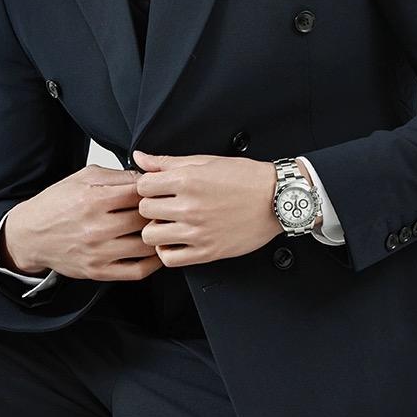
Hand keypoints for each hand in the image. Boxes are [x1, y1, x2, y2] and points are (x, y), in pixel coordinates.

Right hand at [2, 164, 162, 281]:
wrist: (30, 235)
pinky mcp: (99, 271)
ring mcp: (98, 252)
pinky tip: (156, 251)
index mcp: (93, 199)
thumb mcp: (83, 177)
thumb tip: (146, 177)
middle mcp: (96, 227)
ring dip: (158, 236)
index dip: (152, 190)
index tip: (157, 190)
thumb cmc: (56, 203)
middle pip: (144, 218)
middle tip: (163, 209)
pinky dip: (153, 262)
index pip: (139, 193)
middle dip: (157, 212)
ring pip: (145, 245)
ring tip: (160, 228)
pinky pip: (137, 270)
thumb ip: (116, 175)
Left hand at [133, 149, 283, 266]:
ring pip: (150, 237)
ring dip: (156, 229)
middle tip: (163, 205)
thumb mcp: (205, 161)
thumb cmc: (245, 178)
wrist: (276, 199)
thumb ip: (167, 162)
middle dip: (150, 206)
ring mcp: (197, 232)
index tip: (156, 188)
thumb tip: (140, 158)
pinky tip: (176, 240)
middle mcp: (190, 207)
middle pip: (144, 211)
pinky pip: (169, 259)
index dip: (147, 186)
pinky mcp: (207, 252)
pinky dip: (167, 251)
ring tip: (168, 223)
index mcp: (187, 180)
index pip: (142, 186)